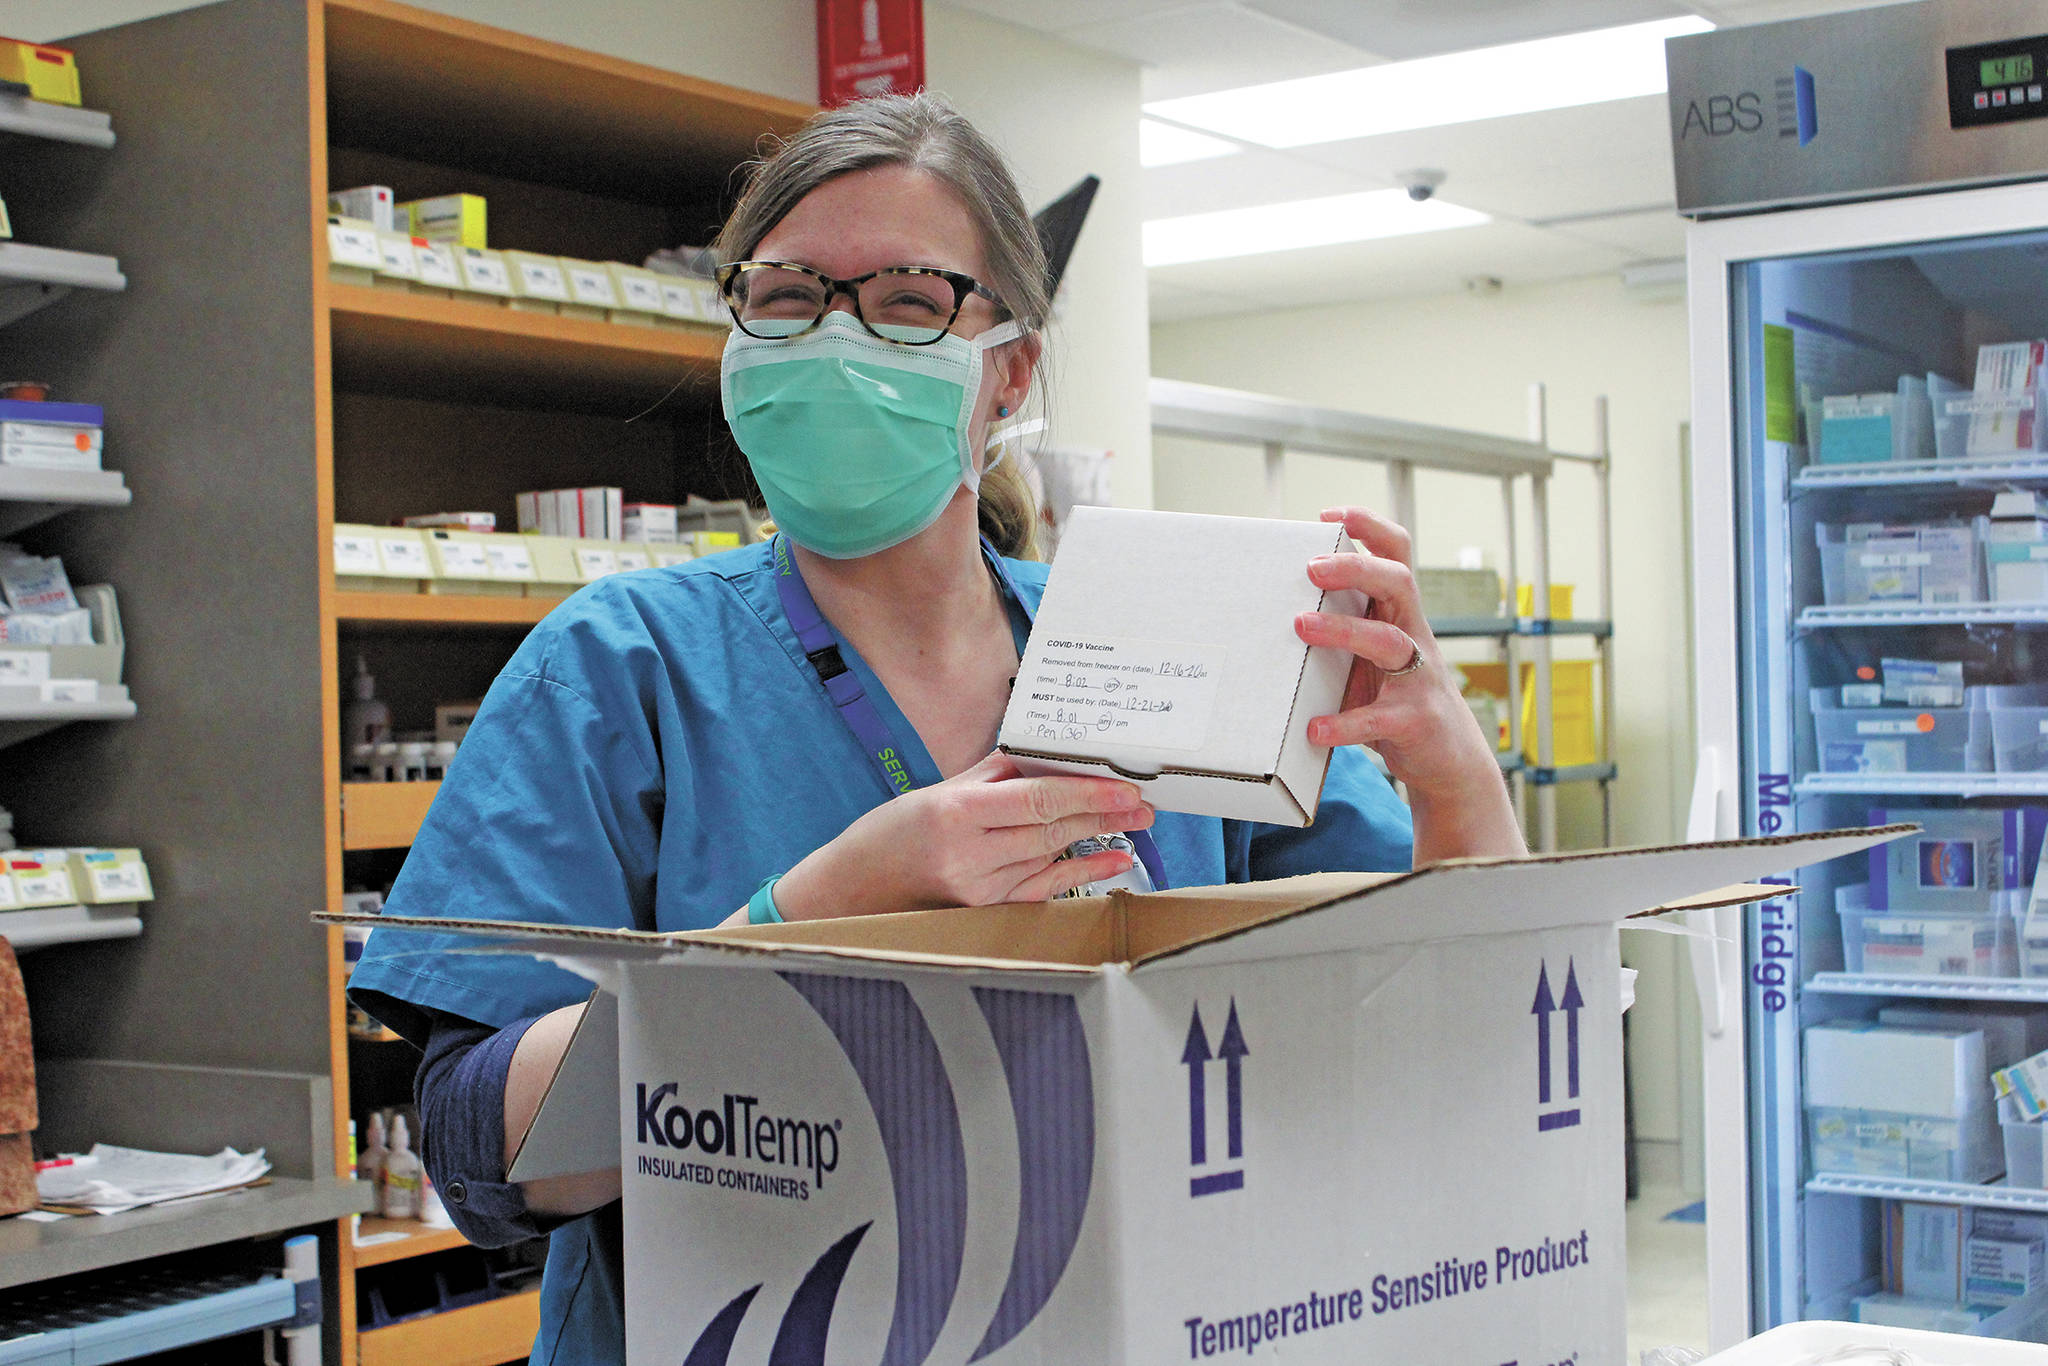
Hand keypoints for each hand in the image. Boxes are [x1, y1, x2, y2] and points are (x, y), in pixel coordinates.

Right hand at [772, 751, 1153, 919]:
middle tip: (1143, 802)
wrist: (851, 889)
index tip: (1123, 785)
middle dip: (1102, 814)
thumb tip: (1049, 754)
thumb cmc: (891, 832)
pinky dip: (1081, 872)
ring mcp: (977, 889)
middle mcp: (968, 856)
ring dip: (1097, 839)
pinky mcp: (983, 910)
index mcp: (955, 814)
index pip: (1036, 800)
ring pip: (1050, 857)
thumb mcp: (938, 791)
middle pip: (1051, 830)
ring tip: (1136, 823)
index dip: (1086, 792)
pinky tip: (1114, 862)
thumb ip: (995, 774)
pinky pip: (1043, 888)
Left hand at [1295, 505, 1524, 861]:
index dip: (1369, 527)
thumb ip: (1342, 631)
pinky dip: (1344, 723)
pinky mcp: (1415, 721)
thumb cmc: (1397, 700)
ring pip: (1388, 642)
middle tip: (1311, 568)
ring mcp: (1419, 679)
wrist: (1449, 760)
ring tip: (1300, 627)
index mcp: (1401, 616)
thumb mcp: (1371, 659)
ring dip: (1343, 630)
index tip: (1328, 515)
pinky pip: (1379, 717)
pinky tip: (1315, 729)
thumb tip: (1278, 607)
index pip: (1396, 555)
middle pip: (1398, 584)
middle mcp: (1415, 638)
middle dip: (1357, 568)